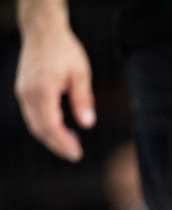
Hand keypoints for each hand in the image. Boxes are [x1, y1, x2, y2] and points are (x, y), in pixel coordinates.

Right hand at [15, 15, 94, 161]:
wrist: (43, 31)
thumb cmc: (64, 50)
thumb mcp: (80, 74)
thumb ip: (83, 100)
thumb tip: (87, 124)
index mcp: (43, 90)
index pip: (51, 126)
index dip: (63, 143)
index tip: (77, 154)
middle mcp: (28, 93)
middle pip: (40, 129)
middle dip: (57, 145)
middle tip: (75, 155)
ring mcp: (23, 92)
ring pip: (34, 124)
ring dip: (51, 137)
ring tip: (72, 144)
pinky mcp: (23, 90)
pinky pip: (32, 115)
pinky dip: (45, 126)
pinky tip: (61, 128)